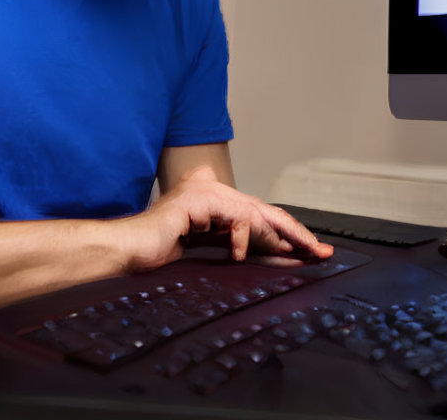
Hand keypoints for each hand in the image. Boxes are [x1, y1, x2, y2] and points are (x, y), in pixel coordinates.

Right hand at [118, 167, 333, 272]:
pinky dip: (243, 237)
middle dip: (296, 233)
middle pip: (265, 211)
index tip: (312, 252)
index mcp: (214, 203)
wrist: (125, 253)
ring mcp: (205, 192)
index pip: (260, 217)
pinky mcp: (198, 201)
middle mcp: (212, 191)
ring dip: (279, 236)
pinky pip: (234, 217)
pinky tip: (241, 254)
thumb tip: (280, 255)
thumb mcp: (209, 254)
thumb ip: (240, 249)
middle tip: (321, 252)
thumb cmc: (158, 256)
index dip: (288, 234)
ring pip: (256, 212)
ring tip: (296, 254)